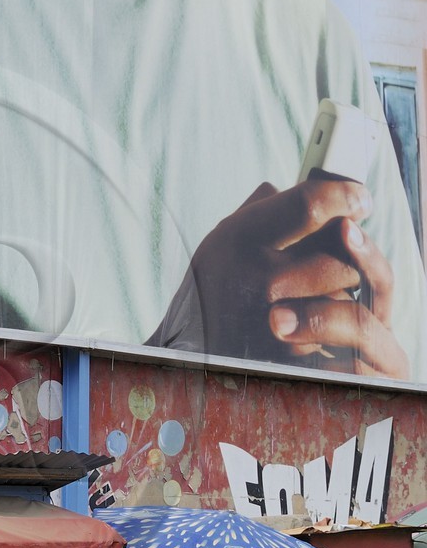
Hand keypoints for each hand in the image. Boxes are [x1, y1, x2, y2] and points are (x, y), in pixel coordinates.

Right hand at [167, 180, 407, 378]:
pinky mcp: (291, 351)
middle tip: (344, 251)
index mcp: (237, 238)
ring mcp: (275, 319)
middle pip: (339, 247)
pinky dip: (331, 322)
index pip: (309, 204)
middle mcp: (257, 277)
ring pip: (344, 288)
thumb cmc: (210, 292)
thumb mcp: (220, 242)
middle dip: (349, 247)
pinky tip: (313, 320)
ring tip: (322, 289)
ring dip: (343, 286)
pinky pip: (337, 326)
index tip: (359, 198)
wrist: (188, 359)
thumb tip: (299, 188)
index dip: (344, 195)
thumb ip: (260, 213)